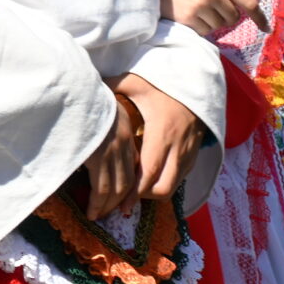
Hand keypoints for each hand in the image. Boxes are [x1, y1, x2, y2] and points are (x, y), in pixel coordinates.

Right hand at [82, 94, 136, 219]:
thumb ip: (97, 121)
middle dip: (119, 200)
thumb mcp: (94, 104)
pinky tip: (91, 211)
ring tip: (98, 215)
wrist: (69, 89)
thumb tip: (89, 139)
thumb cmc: (74, 95)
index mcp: (123, 126)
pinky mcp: (98, 158)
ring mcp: (111, 150)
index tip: (121, 196)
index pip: (132, 162)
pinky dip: (97, 203)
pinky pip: (102, 188)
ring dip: (107, 205)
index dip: (128, 182)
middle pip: (128, 179)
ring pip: (117, 188)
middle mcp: (122, 140)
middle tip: (109, 212)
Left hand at [109, 72, 203, 206]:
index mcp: (161, 132)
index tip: (119, 202)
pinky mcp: (193, 156)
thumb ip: (111, 86)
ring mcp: (188, 154)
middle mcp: (177, 147)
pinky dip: (164, 184)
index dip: (134, 191)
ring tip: (133, 193)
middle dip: (142, 197)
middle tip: (123, 198)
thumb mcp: (136, 82)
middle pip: (162, 187)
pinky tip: (147, 182)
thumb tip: (86, 88)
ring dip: (153, 193)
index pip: (148, 171)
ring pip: (173, 187)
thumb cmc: (162, 85)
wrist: (197, 86)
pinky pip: (179, 179)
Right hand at [160, 0, 267, 34]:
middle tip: (209, 9)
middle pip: (232, 17)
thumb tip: (236, 2)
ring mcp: (201, 6)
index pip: (248, 2)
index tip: (267, 28)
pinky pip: (204, 31)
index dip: (259, 17)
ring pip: (218, 26)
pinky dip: (199, 27)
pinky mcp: (189, 17)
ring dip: (210, 22)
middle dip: (224, 17)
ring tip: (195, 10)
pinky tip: (188, 16)